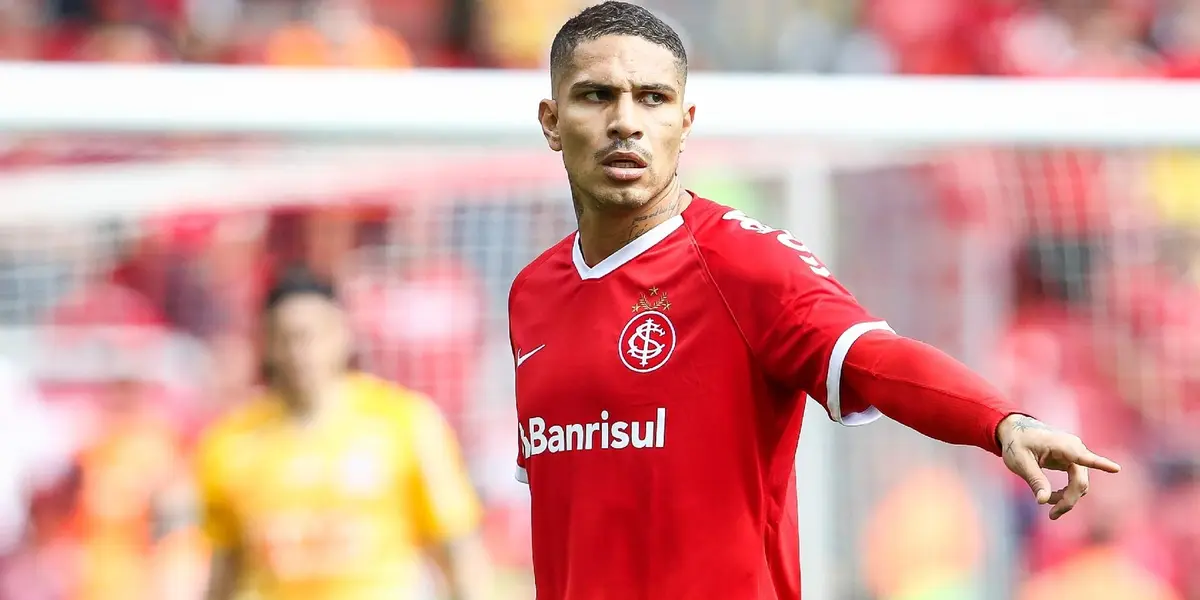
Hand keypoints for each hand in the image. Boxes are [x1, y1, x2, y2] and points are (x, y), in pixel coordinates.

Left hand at [997, 414, 1121, 519]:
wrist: (1016, 431)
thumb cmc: (1016, 443)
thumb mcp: (1020, 461)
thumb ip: (1034, 480)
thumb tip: (1042, 501)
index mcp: (1062, 445)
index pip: (1083, 456)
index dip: (1100, 464)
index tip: (1116, 469)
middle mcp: (1075, 449)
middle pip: (1080, 482)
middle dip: (1068, 501)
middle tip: (1052, 515)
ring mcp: (1076, 457)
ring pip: (1080, 485)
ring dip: (1066, 498)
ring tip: (1045, 501)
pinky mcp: (1074, 463)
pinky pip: (1076, 483)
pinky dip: (1067, 493)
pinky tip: (1052, 498)